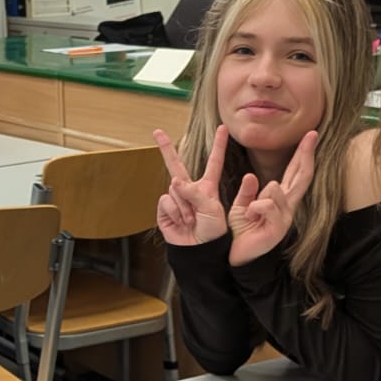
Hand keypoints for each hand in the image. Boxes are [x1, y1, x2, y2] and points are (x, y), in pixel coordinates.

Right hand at [154, 125, 229, 245]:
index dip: (218, 145)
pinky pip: (166, 202)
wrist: (200, 252)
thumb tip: (174, 182)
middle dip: (166, 148)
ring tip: (192, 220)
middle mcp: (189, 190)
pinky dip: (175, 212)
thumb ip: (194, 192)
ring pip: (174, 190)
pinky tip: (181, 222)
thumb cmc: (212, 232)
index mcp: (207, 187)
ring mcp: (175, 199)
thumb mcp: (211, 208)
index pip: (214, 162)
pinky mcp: (164, 210)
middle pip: (176, 165)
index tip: (223, 128)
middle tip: (157, 131)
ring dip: (184, 206)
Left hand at [227, 130, 316, 265]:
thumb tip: (253, 176)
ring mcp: (284, 218)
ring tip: (249, 214)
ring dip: (259, 198)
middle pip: (302, 176)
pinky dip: (254, 208)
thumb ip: (248, 192)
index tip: (310, 135)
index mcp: (279, 200)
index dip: (303, 154)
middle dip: (306, 154)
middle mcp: (286, 207)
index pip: (295, 172)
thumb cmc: (240, 232)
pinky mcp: (277, 229)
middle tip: (312, 134)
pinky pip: (267, 206)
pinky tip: (249, 217)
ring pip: (277, 189)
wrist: (235, 256)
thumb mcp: (241, 206)